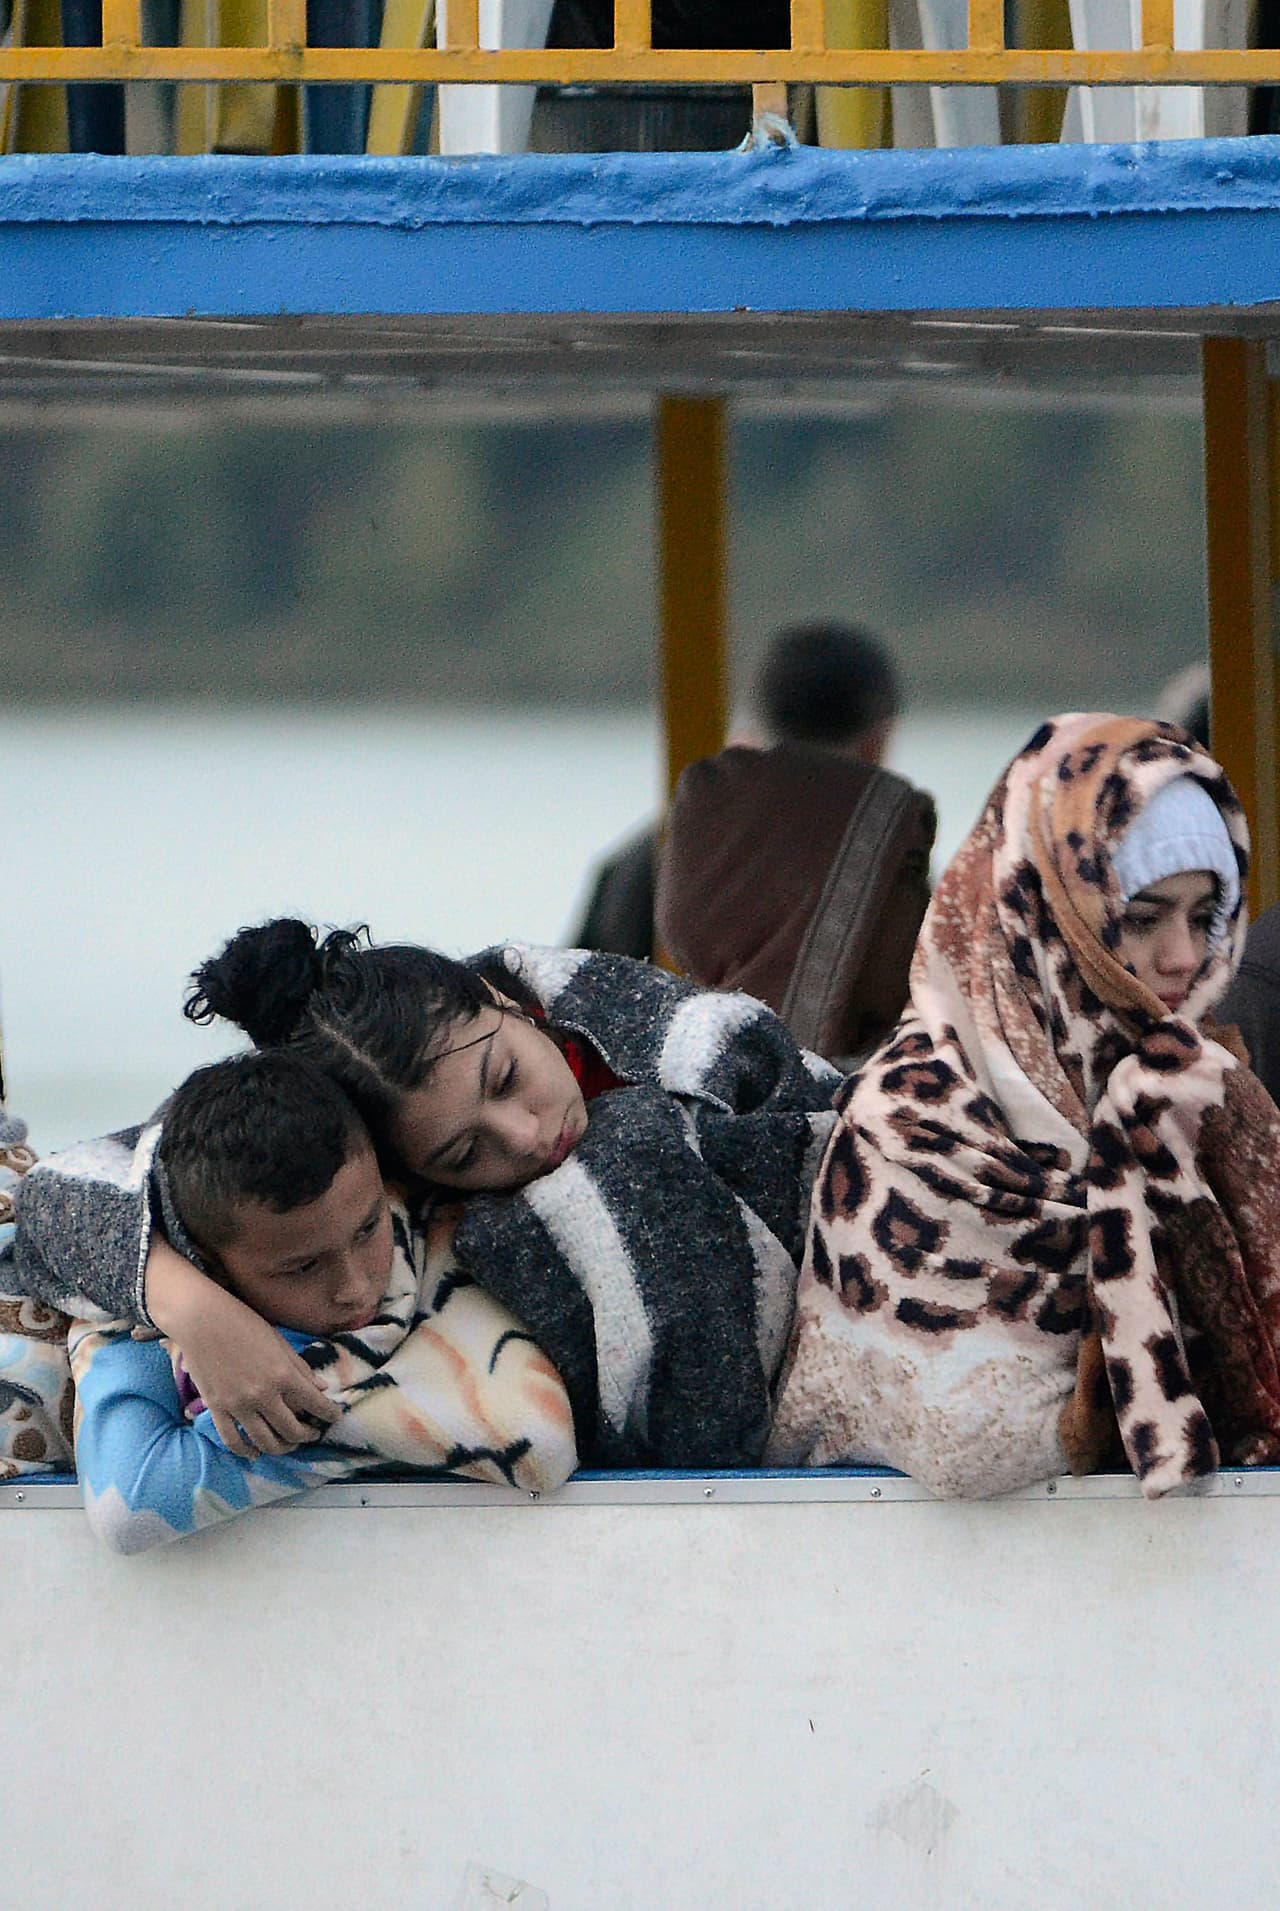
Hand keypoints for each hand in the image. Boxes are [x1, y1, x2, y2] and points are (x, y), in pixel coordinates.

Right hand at [144, 1237, 340, 1457]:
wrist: (201, 1320)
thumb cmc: (244, 1323)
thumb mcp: (279, 1342)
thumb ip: (301, 1368)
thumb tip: (322, 1388)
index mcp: (283, 1374)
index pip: (315, 1404)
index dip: (330, 1413)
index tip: (336, 1416)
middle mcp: (263, 1395)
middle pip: (291, 1430)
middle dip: (307, 1436)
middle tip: (312, 1434)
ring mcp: (238, 1405)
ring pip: (265, 1441)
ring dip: (281, 1448)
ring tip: (288, 1445)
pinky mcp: (217, 1409)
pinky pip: (233, 1440)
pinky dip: (246, 1451)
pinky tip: (255, 1453)